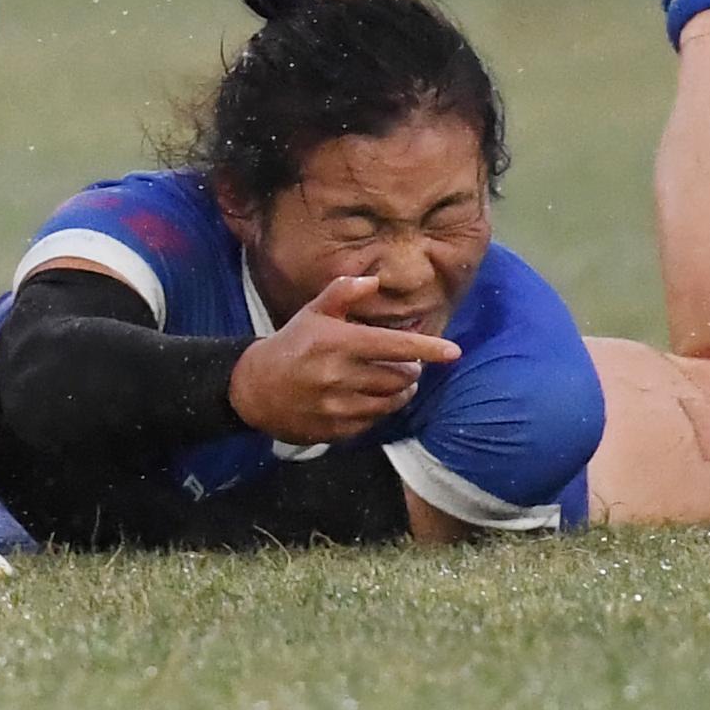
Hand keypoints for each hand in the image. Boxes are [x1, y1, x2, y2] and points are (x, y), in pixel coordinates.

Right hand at [228, 274, 458, 444]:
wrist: (255, 389)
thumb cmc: (291, 344)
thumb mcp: (312, 312)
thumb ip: (343, 292)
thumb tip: (375, 280)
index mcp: (337, 342)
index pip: (394, 346)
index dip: (428, 349)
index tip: (454, 352)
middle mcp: (339, 375)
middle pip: (401, 377)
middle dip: (410, 370)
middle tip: (404, 363)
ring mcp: (339, 406)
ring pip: (392, 401)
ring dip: (401, 391)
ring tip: (395, 380)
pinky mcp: (338, 429)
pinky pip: (376, 420)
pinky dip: (381, 408)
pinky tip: (371, 397)